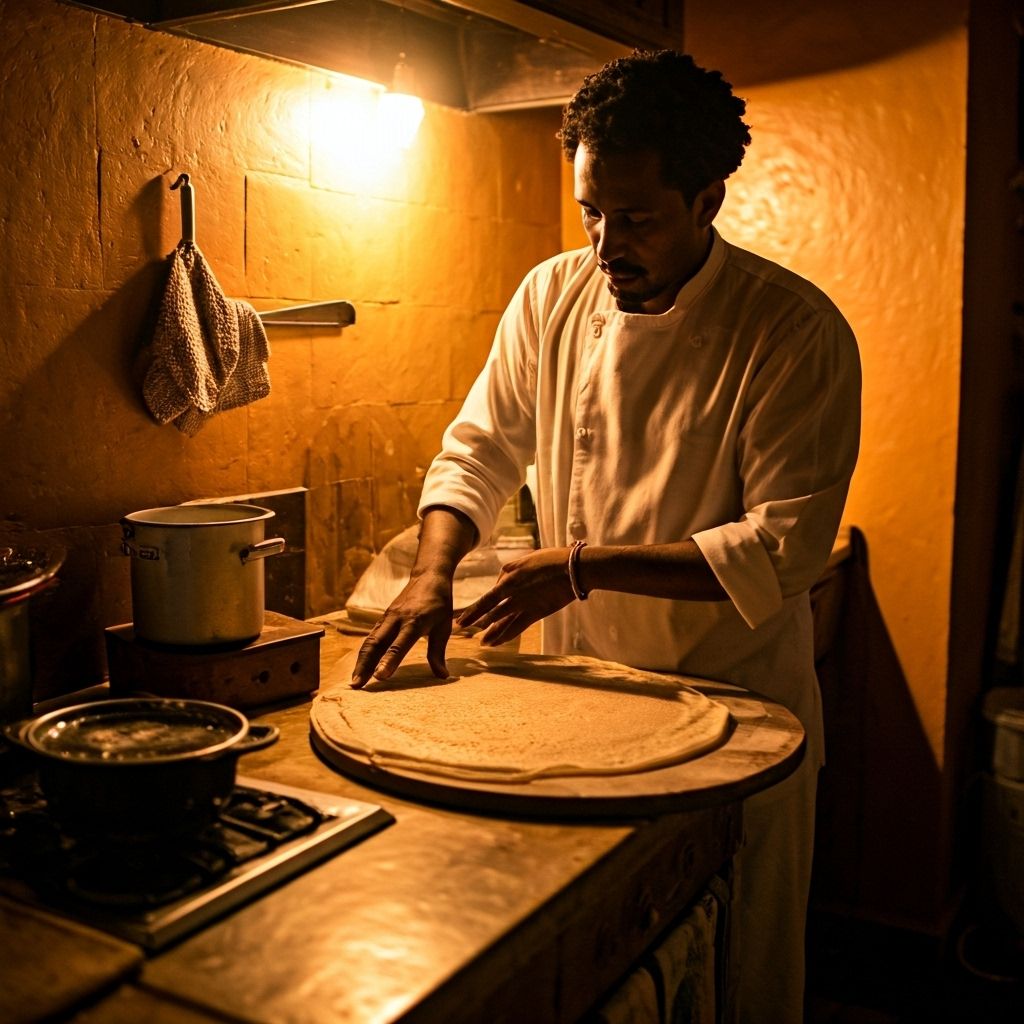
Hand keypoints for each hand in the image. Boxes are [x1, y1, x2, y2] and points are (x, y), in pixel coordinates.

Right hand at [350, 569, 454, 687]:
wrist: (428, 575)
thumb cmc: (439, 603)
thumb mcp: (443, 627)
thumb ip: (438, 653)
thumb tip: (443, 676)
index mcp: (414, 622)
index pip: (399, 645)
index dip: (389, 661)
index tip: (379, 677)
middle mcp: (397, 619)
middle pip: (376, 644)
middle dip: (364, 665)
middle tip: (356, 685)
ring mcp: (388, 617)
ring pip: (370, 640)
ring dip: (361, 661)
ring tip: (355, 681)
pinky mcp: (383, 617)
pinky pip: (371, 636)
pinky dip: (364, 652)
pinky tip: (361, 666)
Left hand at [456, 546, 574, 646]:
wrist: (571, 568)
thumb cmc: (553, 560)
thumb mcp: (528, 560)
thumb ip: (514, 571)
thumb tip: (505, 581)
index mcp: (508, 572)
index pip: (492, 593)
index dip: (479, 605)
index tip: (471, 612)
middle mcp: (510, 588)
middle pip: (487, 606)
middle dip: (473, 617)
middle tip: (460, 625)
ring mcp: (521, 601)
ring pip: (498, 620)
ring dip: (488, 632)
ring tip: (480, 641)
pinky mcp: (534, 612)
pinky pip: (515, 627)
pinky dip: (504, 636)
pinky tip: (494, 643)